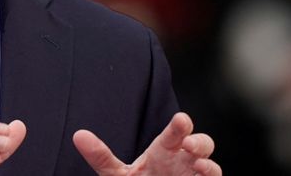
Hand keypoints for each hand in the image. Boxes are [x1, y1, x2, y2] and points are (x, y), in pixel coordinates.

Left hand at [73, 112, 219, 174]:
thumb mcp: (117, 174)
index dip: (181, 126)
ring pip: (212, 167)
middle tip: (188, 144)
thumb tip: (78, 135)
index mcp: (166, 150)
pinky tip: (202, 175)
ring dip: (209, 165)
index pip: (176, 132)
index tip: (181, 120)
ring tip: (199, 165)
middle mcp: (184, 162)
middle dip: (200, 141)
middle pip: (202, 144)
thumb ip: (101, 156)